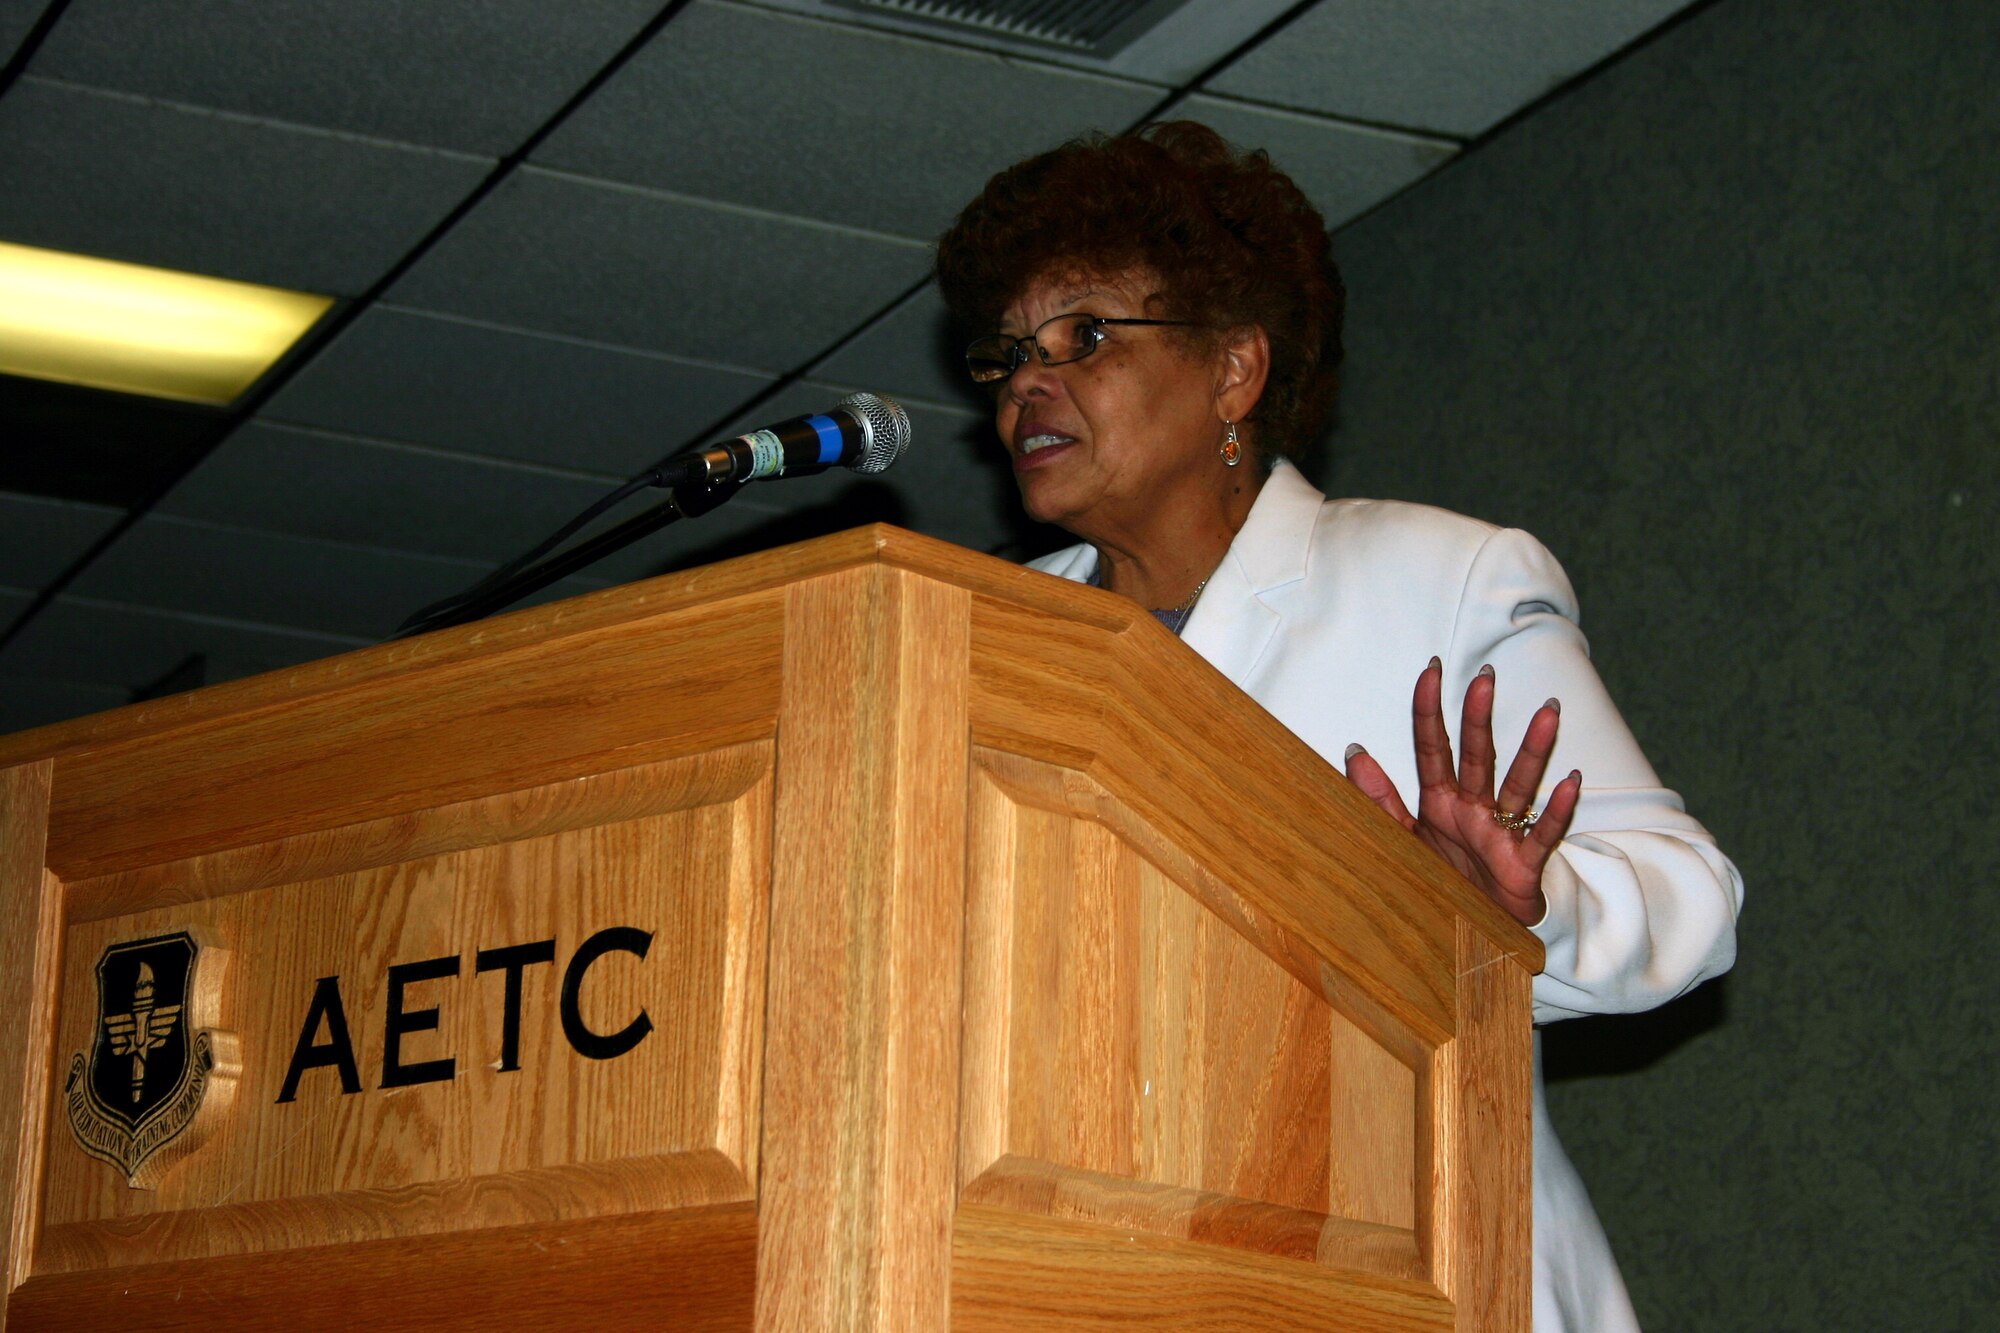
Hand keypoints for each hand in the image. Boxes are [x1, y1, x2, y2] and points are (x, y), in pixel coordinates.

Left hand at [1343, 657, 1579, 924]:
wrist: (1468, 934)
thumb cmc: (1439, 881)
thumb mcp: (1400, 839)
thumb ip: (1378, 799)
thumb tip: (1353, 751)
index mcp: (1439, 801)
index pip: (1432, 747)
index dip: (1429, 710)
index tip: (1430, 670)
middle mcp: (1472, 808)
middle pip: (1476, 756)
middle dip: (1479, 717)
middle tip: (1485, 676)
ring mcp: (1500, 833)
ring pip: (1519, 785)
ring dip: (1533, 750)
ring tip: (1548, 713)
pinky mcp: (1523, 864)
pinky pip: (1543, 833)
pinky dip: (1558, 809)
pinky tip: (1572, 780)